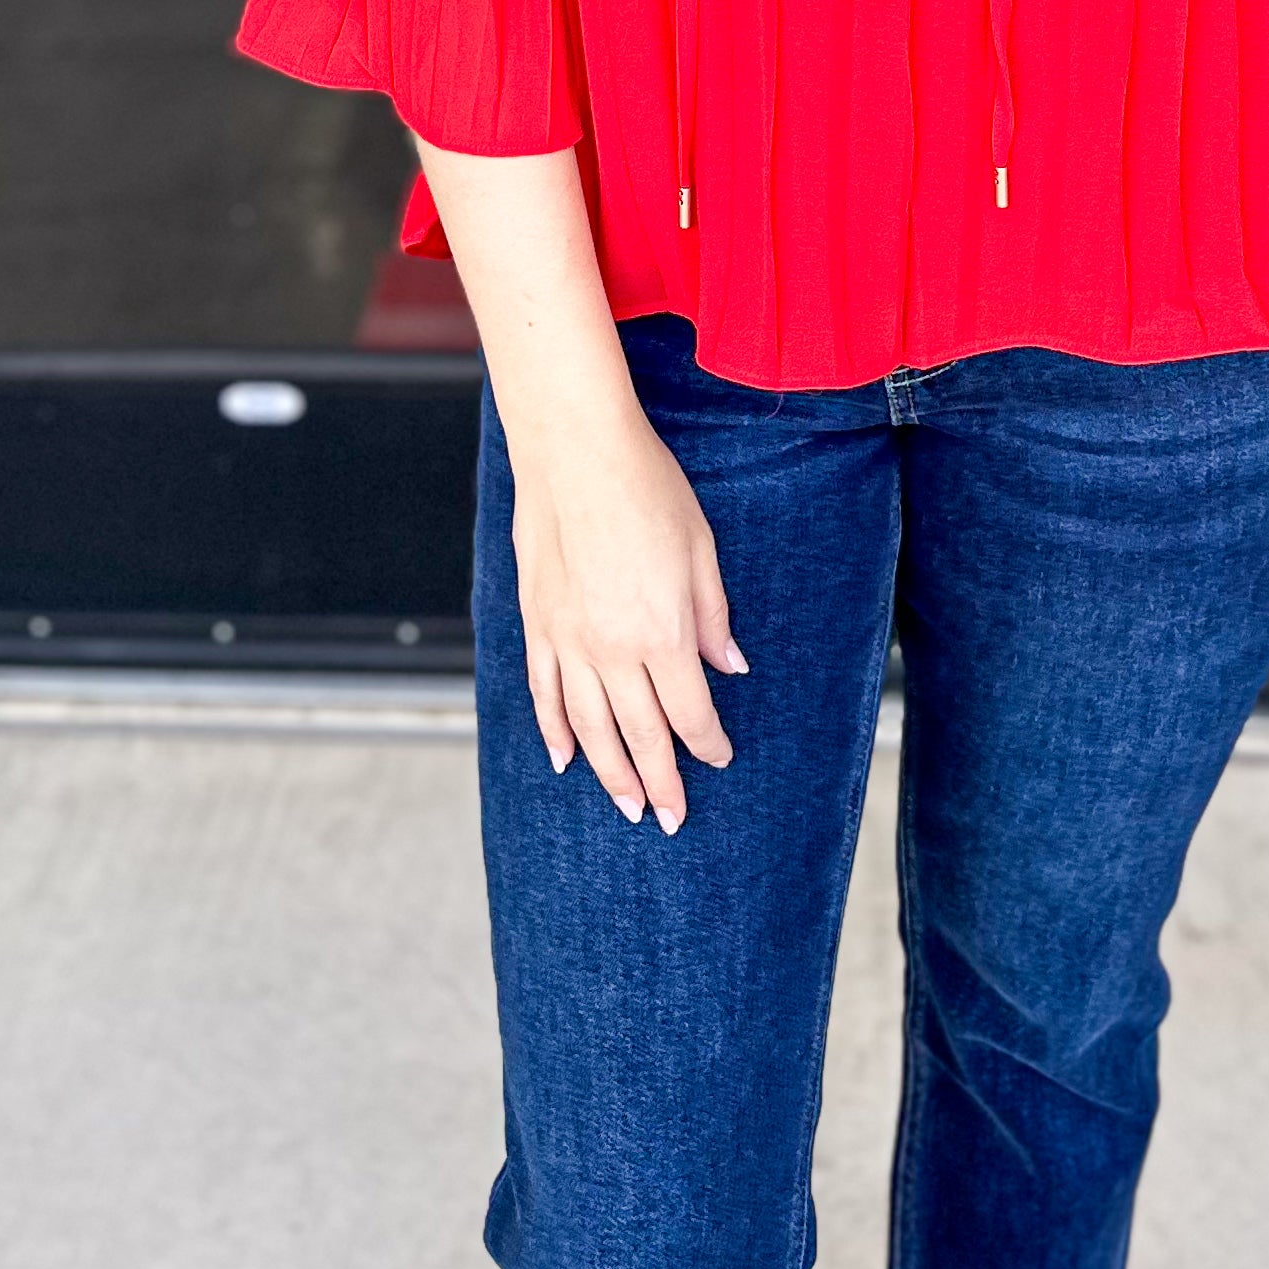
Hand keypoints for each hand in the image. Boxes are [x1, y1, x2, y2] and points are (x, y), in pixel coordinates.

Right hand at [509, 398, 744, 830]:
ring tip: (627, 806)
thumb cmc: (646, 488)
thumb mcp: (700, 549)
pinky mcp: (537, 624)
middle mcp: (612, 648)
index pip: (690, 712)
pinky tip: (565, 759)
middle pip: (641, 734)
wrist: (575, 449)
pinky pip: (544, 693)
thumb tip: (730, 666)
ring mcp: (568, 640)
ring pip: (589, 727)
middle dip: (661, 782)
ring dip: (610, 773)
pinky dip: (554, 731)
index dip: (708, 743)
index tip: (720, 758)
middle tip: (672, 819)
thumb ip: (712, 617)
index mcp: (662, 632)